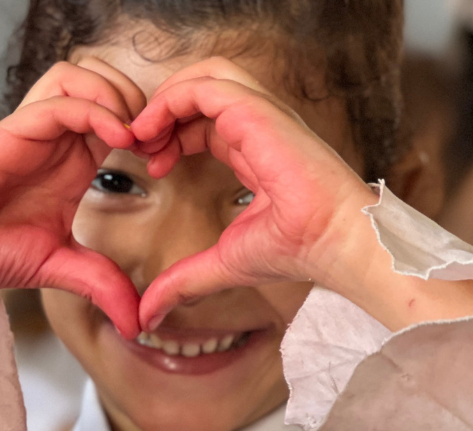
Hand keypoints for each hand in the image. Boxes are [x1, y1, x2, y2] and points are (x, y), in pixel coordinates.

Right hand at [0, 59, 146, 337]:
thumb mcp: (58, 268)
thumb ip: (100, 284)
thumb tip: (137, 323)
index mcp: (72, 162)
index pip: (121, 116)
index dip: (151, 128)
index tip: (166, 161)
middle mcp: (56, 139)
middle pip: (107, 82)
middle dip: (141, 103)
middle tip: (156, 142)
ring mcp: (34, 132)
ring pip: (82, 75)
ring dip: (117, 96)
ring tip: (133, 136)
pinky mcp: (13, 131)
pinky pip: (60, 100)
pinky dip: (95, 109)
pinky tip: (115, 139)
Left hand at [129, 58, 378, 329]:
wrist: (334, 246)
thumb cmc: (298, 250)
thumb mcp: (224, 264)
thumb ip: (184, 282)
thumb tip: (148, 315)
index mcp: (255, 148)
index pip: (205, 119)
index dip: (171, 134)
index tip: (151, 165)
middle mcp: (260, 124)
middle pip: (203, 86)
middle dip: (164, 108)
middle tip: (138, 143)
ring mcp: (262, 114)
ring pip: (206, 74)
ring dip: (166, 97)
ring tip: (142, 132)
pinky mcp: (259, 113)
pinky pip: (207, 86)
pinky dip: (172, 100)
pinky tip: (152, 131)